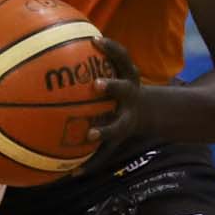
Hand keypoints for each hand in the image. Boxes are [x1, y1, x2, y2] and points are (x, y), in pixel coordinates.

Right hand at [82, 35, 143, 162]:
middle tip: (95, 83)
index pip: (115, 129)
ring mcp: (131, 83)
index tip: (89, 134)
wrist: (145, 112)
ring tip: (96, 43)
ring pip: (126, 67)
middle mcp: (129, 102)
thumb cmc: (116, 130)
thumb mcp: (109, 146)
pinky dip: (109, 46)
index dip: (103, 133)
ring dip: (113, 55)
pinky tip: (92, 36)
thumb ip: (93, 160)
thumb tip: (68, 178)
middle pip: (123, 93)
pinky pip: (119, 54)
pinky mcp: (129, 69)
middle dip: (112, 88)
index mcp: (124, 122)